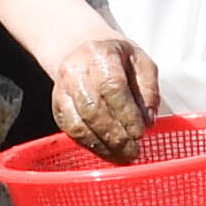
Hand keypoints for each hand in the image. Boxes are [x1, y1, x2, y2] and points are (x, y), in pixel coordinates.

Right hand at [48, 35, 159, 162]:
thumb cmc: (117, 58)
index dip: (126, 113)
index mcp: (99, 54)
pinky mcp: (57, 106)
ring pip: (79, 124)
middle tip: (133, 151)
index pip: (112, 87)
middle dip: (115, 135)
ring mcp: (62, 89)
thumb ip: (149, 89)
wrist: (82, 48)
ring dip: (103, 145)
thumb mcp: (141, 62)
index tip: (140, 133)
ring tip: (123, 156)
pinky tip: (108, 152)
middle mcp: (75, 71)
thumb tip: (148, 120)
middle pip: (93, 109)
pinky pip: (71, 130)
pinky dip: (90, 145)